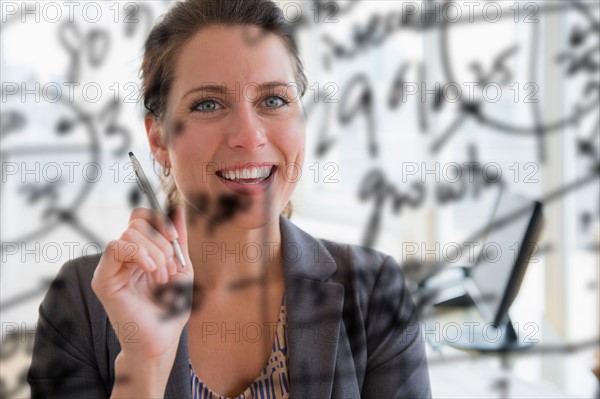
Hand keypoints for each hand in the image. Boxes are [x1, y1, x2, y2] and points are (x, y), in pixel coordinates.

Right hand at [91, 206, 192, 362]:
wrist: (163, 338)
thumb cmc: (171, 308)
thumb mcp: (181, 267)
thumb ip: (177, 239)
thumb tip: (178, 208)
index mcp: (140, 252)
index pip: (141, 218)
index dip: (159, 221)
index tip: (175, 239)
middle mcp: (123, 257)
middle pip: (137, 222)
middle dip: (161, 242)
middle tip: (168, 269)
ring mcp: (111, 267)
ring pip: (130, 233)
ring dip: (154, 252)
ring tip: (161, 277)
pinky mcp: (103, 279)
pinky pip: (115, 246)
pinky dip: (138, 252)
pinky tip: (150, 270)